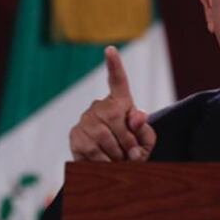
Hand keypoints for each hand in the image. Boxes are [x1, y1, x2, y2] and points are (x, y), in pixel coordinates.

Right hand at [68, 46, 155, 161]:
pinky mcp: (75, 136)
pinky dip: (105, 162)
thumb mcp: (145, 141)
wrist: (110, 169)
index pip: (117, 81)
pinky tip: (107, 163)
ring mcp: (85, 120)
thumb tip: (137, 117)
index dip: (114, 65)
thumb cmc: (130, 151)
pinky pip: (93, 151)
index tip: (110, 50)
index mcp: (119, 102)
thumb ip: (144, 128)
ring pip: (105, 137)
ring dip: (117, 155)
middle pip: (116, 119)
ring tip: (120, 160)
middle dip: (128, 141)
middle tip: (131, 155)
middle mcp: (99, 106)